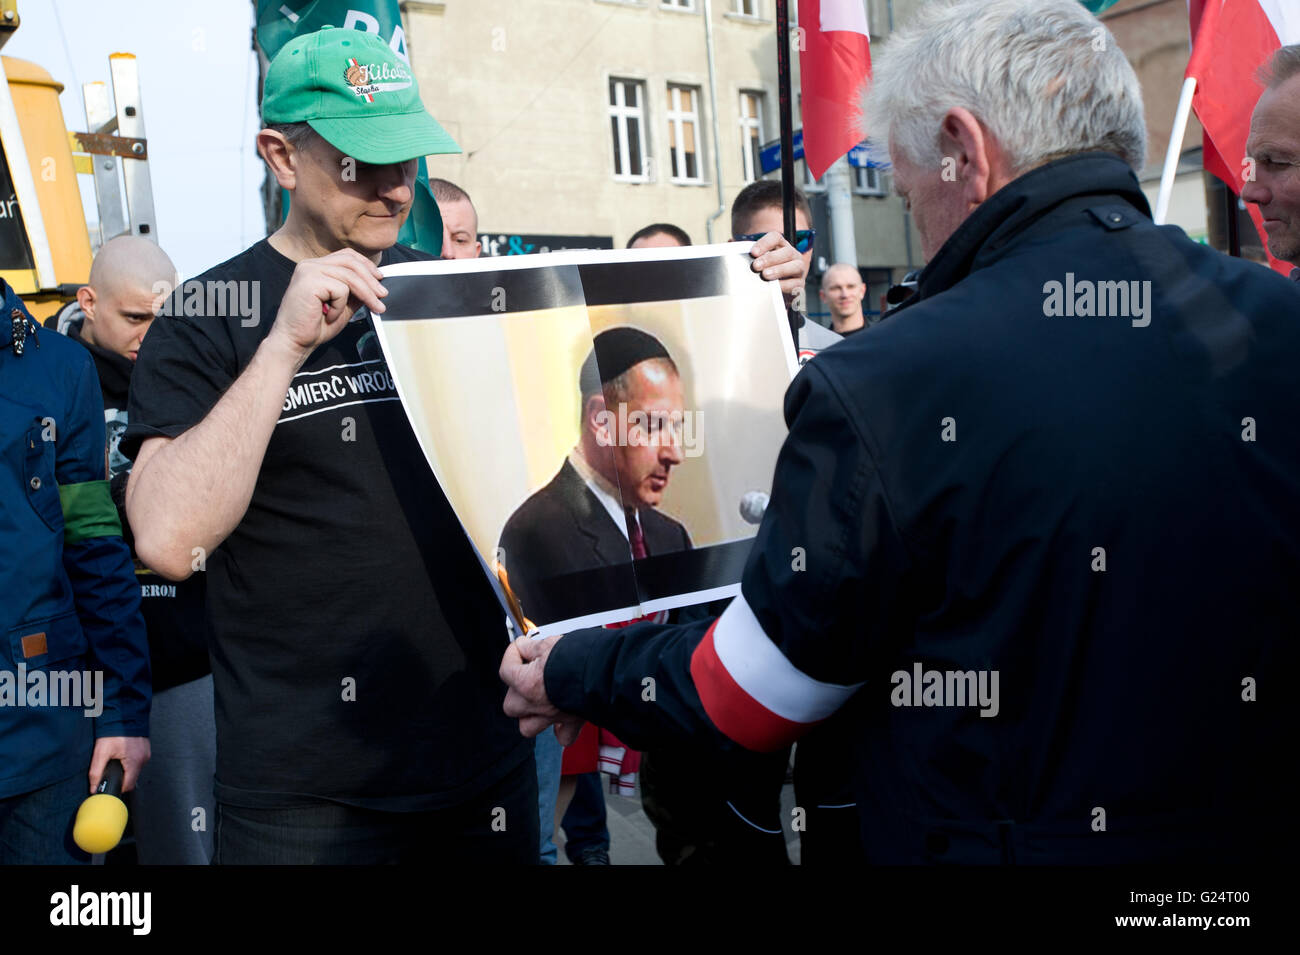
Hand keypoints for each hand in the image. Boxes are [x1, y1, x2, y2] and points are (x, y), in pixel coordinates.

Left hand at [89, 736, 150, 793]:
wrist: (124, 714)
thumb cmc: (114, 731)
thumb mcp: (101, 752)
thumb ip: (96, 772)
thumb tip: (94, 788)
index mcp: (134, 762)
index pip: (127, 786)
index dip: (117, 787)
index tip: (109, 784)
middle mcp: (143, 759)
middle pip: (132, 778)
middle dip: (120, 777)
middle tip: (110, 770)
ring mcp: (146, 754)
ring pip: (135, 770)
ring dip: (126, 769)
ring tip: (116, 760)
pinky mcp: (146, 749)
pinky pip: (138, 761)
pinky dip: (130, 761)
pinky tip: (123, 755)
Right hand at [267, 249, 387, 363]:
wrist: (294, 342)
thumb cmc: (315, 326)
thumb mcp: (343, 305)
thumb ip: (356, 292)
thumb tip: (377, 284)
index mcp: (316, 267)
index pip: (346, 255)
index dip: (366, 265)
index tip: (380, 278)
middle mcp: (310, 265)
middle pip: (350, 262)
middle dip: (371, 280)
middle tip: (383, 296)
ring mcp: (308, 271)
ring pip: (349, 276)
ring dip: (366, 294)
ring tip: (375, 308)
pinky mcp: (309, 281)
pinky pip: (340, 289)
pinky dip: (340, 306)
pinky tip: (329, 316)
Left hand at [500, 635, 583, 744]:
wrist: (608, 671)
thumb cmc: (580, 656)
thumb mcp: (550, 643)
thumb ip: (533, 647)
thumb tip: (525, 646)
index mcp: (528, 684)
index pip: (506, 670)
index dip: (512, 654)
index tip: (521, 647)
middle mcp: (537, 704)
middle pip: (510, 704)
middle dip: (515, 689)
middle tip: (526, 674)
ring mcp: (554, 715)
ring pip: (527, 727)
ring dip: (529, 715)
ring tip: (537, 700)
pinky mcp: (574, 721)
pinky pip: (563, 736)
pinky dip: (560, 730)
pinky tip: (562, 718)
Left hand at [748, 231, 808, 301]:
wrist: (775, 293)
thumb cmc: (762, 273)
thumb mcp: (754, 262)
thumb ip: (743, 252)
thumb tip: (730, 242)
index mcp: (780, 245)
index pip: (775, 237)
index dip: (765, 243)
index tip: (753, 252)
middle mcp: (792, 255)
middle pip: (786, 252)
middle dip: (770, 258)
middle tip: (756, 266)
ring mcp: (798, 269)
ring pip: (794, 266)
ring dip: (779, 270)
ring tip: (765, 275)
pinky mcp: (800, 284)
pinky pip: (796, 284)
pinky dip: (785, 285)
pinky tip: (776, 287)